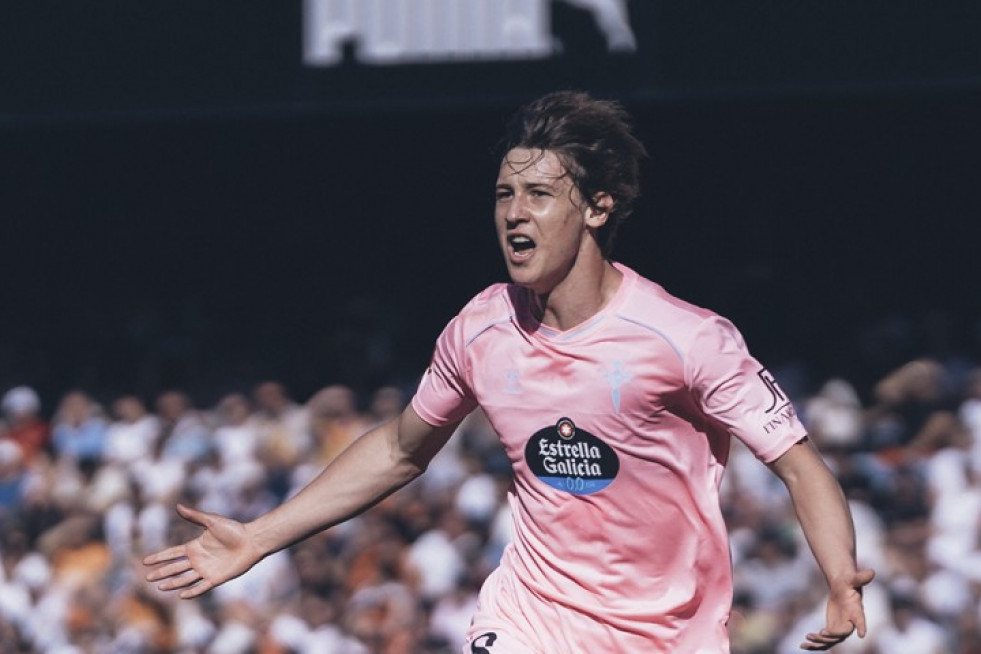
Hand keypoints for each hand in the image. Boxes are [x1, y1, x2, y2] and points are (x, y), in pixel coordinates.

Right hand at [143, 504, 263, 598]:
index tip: (145, 561)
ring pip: (185, 579)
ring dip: (172, 583)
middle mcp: (198, 559)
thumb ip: (194, 516)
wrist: (252, 540)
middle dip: (161, 573)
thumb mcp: (212, 521)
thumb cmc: (234, 529)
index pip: (172, 553)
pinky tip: (181, 595)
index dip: (159, 557)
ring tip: (160, 587)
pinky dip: (191, 592)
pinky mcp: (216, 578)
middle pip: (175, 568)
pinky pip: (201, 587)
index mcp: (195, 546)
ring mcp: (206, 570)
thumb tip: (178, 506)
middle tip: (147, 577)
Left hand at [800, 568, 875, 650]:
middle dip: (832, 636)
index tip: (862, 634)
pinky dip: (814, 645)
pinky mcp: (832, 631)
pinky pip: (824, 642)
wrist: (842, 588)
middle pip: (842, 634)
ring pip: (831, 642)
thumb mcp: (852, 579)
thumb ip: (860, 578)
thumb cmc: (849, 582)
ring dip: (819, 643)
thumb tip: (872, 572)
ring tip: (807, 639)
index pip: (861, 620)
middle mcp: (850, 624)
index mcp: (856, 611)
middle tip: (820, 633)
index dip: (862, 627)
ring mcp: (841, 629)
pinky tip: (802, 646)